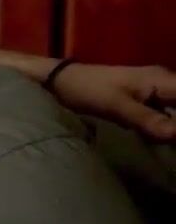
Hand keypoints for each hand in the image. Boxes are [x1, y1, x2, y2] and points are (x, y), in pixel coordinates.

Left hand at [48, 63, 175, 141]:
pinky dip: (171, 124)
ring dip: (174, 125)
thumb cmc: (86, 89)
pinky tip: (167, 138)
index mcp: (163, 79)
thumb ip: (147, 119)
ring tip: (170, 143)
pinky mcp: (147, 100)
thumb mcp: (115, 105)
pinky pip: (171, 112)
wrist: (60, 81)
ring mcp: (157, 90)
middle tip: (172, 142)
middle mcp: (166, 81)